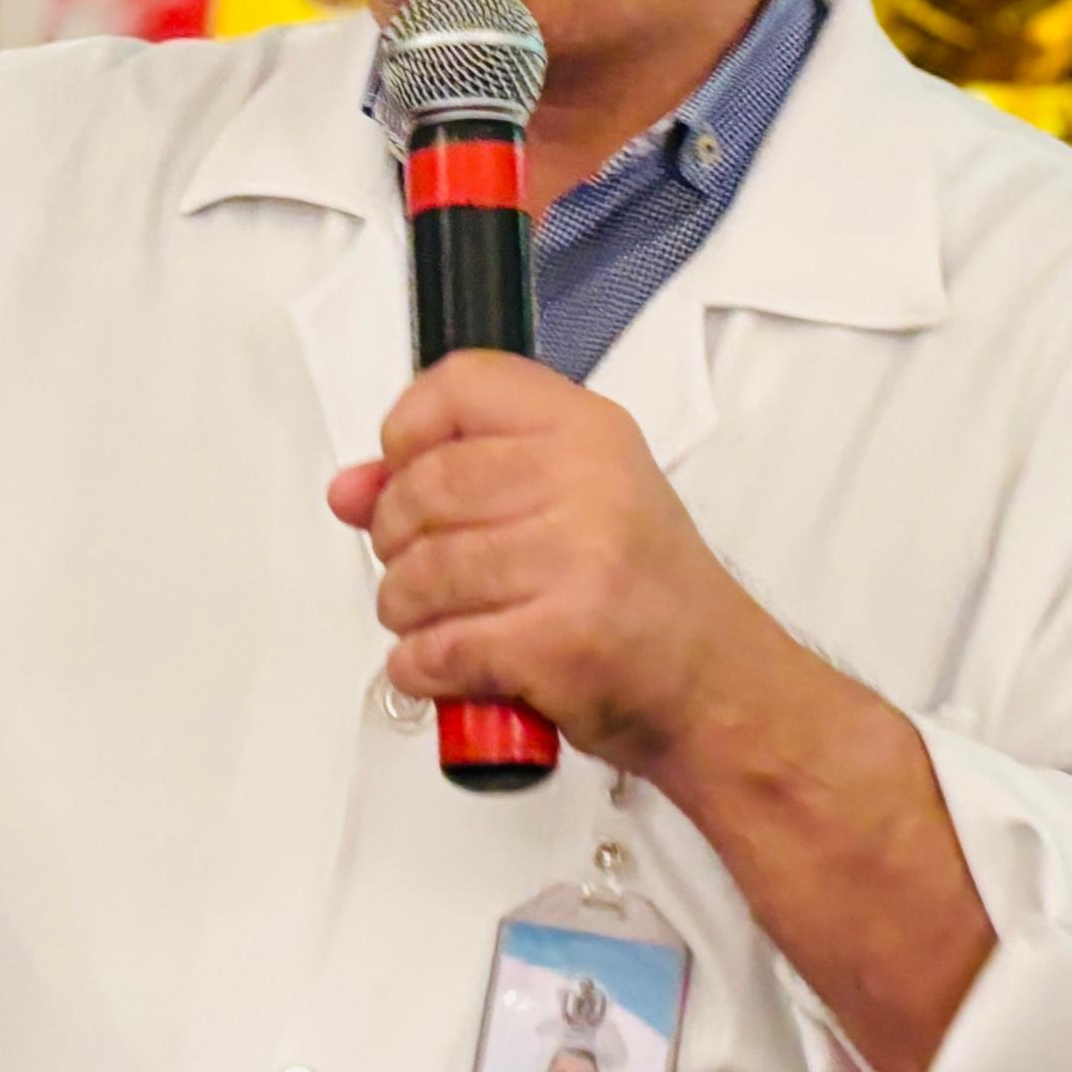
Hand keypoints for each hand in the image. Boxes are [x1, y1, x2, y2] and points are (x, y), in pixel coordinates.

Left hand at [328, 354, 790, 771]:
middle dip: (394, 540)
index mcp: (589, 431)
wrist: (719, 686)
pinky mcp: (559, 641)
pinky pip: (440, 648)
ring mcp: (576, 561)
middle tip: (413, 565)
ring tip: (433, 621)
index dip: (406, 430)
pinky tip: (442, 666)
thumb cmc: (648, 596)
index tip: (400, 470)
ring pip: (422, 573)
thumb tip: (352, 488)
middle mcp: (586, 483)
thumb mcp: (572, 503)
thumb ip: (459, 479)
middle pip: (424, 487)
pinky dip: (422, 667)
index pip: (460, 385)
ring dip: (405, 611)